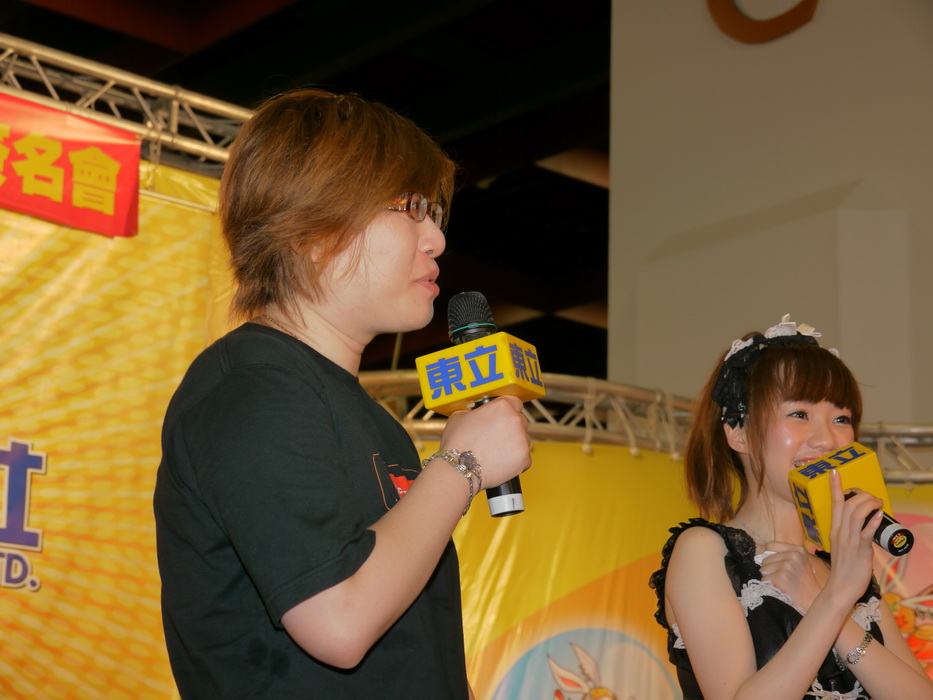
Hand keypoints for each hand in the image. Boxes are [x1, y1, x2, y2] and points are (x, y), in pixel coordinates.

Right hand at [440, 396, 530, 488]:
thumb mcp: (460, 416)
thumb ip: (475, 411)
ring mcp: (522, 439)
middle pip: (520, 421)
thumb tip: (477, 414)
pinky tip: (501, 461)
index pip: (515, 402)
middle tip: (497, 436)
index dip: (508, 410)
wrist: (460, 467)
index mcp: (502, 406)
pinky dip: (516, 460)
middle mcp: (515, 420)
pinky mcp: (525, 458)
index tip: (503, 417)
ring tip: (497, 451)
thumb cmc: (458, 443)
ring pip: (524, 439)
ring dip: (515, 443)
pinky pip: (524, 457)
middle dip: (511, 428)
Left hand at [759, 541, 823, 610]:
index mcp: (798, 550)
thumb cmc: (803, 580)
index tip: (772, 562)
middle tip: (781, 576)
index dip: (768, 554)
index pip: (771, 545)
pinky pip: (764, 578)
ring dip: (769, 576)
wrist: (811, 598)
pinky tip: (779, 587)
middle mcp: (793, 555)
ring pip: (763, 568)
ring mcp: (787, 566)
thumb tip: (762, 551)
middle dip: (769, 568)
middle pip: (766, 559)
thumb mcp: (800, 561)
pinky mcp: (781, 577)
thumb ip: (785, 554)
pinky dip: (768, 584)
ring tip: (781, 581)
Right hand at [823, 469, 881, 600]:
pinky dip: (871, 521)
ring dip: (868, 504)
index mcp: (834, 530)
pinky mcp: (859, 550)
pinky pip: (865, 532)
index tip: (834, 472)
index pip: (834, 504)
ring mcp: (849, 541)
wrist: (840, 588)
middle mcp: (840, 532)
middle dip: (861, 495)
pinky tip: (878, 514)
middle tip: (872, 496)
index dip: (835, 487)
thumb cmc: (843, 569)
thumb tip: (863, 526)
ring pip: (855, 514)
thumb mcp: (842, 547)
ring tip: (878, 503)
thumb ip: (849, 534)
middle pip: (847, 505)